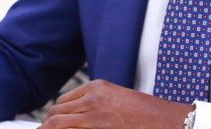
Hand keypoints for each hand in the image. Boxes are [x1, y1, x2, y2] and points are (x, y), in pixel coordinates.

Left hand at [41, 79, 191, 128]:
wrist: (163, 120)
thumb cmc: (144, 113)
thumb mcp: (117, 99)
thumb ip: (96, 103)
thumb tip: (76, 115)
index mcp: (97, 87)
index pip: (63, 101)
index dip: (54, 116)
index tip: (50, 124)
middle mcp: (92, 98)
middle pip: (56, 113)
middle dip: (47, 126)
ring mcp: (93, 115)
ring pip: (57, 124)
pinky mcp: (97, 128)